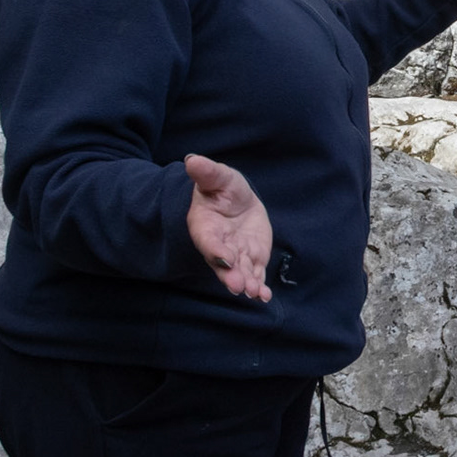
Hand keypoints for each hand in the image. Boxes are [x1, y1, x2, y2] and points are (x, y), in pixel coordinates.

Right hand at [184, 154, 271, 302]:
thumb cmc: (221, 188)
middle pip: (223, 263)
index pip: (209, 241)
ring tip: (254, 292)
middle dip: (230, 274)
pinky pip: (254, 276)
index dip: (216, 250)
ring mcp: (236, 255)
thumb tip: (192, 160)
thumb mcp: (217, 177)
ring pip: (240, 272)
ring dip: (247, 283)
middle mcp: (219, 246)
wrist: (235, 201)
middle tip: (238, 285)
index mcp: (205, 227)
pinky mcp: (251, 260)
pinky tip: (264, 296)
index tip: (225, 257)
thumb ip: (206, 172)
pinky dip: (259, 287)